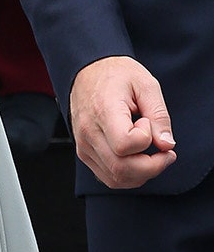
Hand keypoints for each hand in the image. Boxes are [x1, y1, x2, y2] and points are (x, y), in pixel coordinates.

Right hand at [69, 55, 176, 187]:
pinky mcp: (85, 154)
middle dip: (152, 167)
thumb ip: (159, 115)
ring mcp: (84, 146)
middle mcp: (89, 132)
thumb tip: (166, 145)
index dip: (145, 139)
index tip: (147, 122)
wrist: (87, 73)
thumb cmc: (115, 75)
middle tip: (165, 152)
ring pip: (115, 178)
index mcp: (104, 111)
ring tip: (153, 155)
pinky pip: (108, 177)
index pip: (125, 144)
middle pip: (121, 169)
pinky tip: (138, 160)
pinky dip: (129, 175)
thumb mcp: (146, 84)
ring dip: (142, 174)